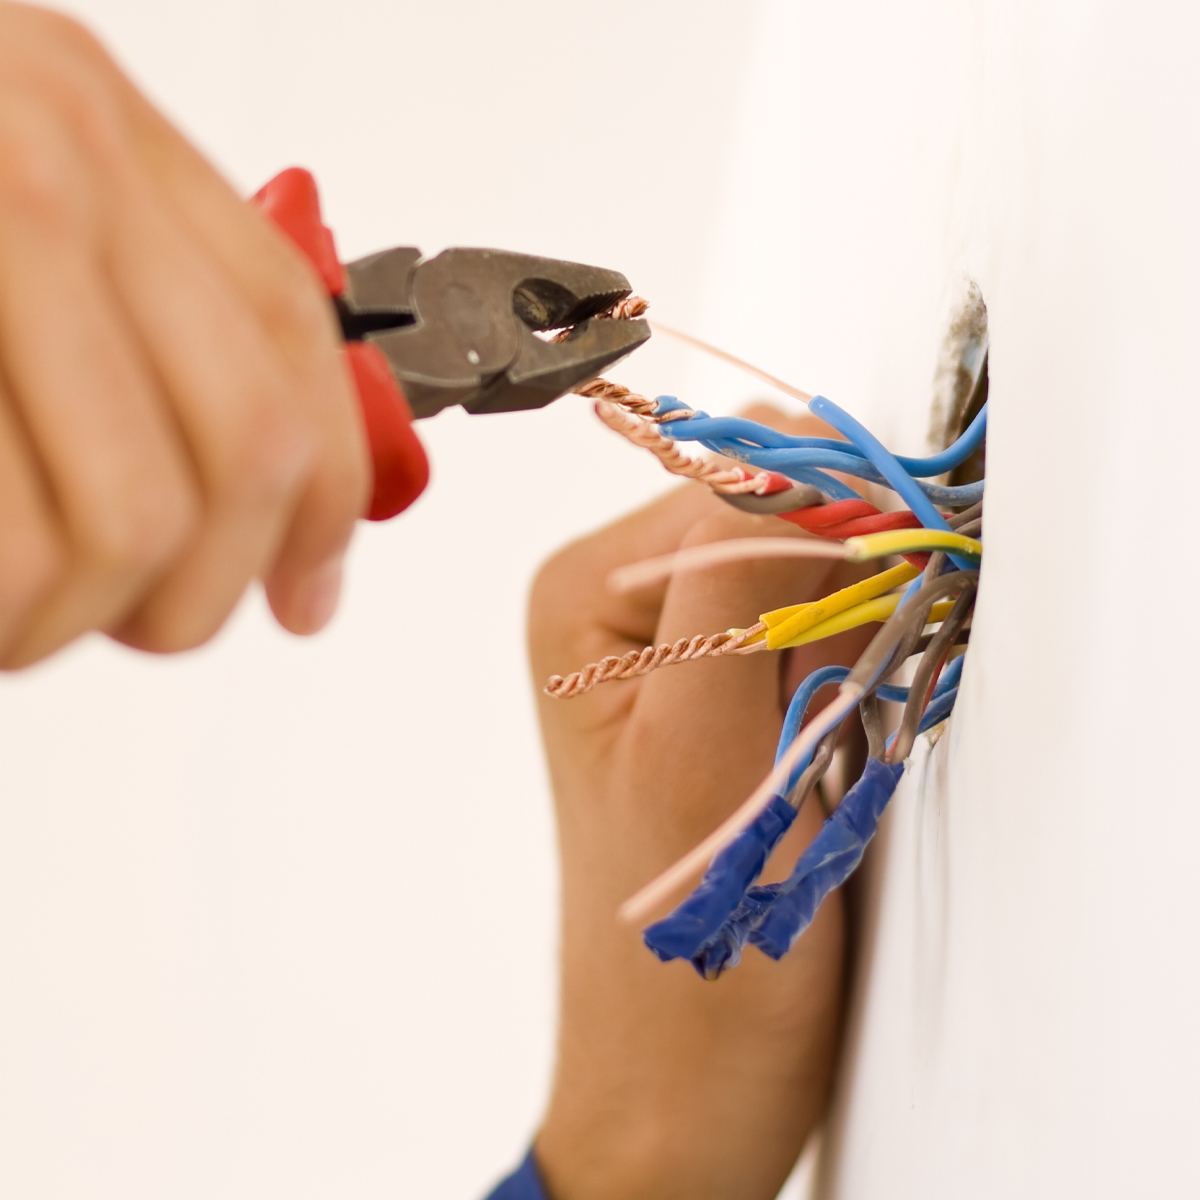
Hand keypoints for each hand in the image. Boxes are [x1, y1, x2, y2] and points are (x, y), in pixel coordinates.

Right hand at [0, 2, 368, 666]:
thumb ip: (125, 316)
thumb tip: (266, 511)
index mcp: (90, 126)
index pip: (292, 351)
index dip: (325, 503)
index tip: (305, 591)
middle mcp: (37, 164)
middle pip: (246, 453)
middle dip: (201, 588)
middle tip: (140, 623)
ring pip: (127, 523)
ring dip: (67, 621)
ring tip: (10, 613)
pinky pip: (6, 555)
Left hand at [529, 407, 876, 1199]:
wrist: (686, 1075)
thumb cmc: (680, 952)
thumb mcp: (702, 758)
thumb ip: (733, 596)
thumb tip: (797, 464)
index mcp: (583, 590)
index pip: (737, 480)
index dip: (837, 513)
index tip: (902, 577)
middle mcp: (618, 597)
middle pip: (773, 508)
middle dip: (844, 570)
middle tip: (851, 685)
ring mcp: (674, 640)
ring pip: (807, 563)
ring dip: (855, 623)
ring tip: (831, 730)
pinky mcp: (727, 687)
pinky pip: (817, 623)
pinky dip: (856, 659)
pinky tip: (833, 735)